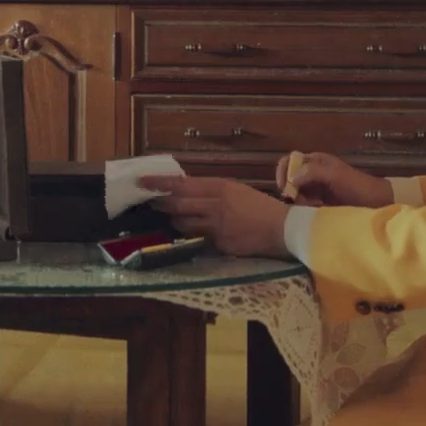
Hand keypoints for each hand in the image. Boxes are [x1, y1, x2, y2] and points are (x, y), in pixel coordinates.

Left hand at [137, 175, 291, 258]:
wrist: (283, 230)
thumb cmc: (262, 207)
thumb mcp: (237, 191)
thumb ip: (213, 191)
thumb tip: (187, 192)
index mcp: (221, 187)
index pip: (182, 184)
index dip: (160, 183)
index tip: (142, 181)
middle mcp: (216, 205)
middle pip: (177, 204)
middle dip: (161, 203)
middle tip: (150, 201)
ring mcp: (216, 227)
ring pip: (183, 224)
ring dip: (175, 220)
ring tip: (173, 217)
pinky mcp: (220, 245)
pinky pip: (198, 239)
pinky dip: (193, 236)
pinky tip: (193, 234)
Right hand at [275, 151, 393, 207]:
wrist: (377, 204)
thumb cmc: (358, 186)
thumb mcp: (336, 176)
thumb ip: (313, 172)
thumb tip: (292, 179)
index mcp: (315, 161)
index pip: (289, 161)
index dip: (284, 172)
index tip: (285, 187)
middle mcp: (312, 173)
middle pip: (289, 179)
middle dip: (291, 191)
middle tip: (299, 201)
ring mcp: (315, 190)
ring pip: (295, 194)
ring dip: (299, 202)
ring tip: (313, 207)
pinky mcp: (318, 205)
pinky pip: (303, 206)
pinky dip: (304, 210)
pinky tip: (316, 212)